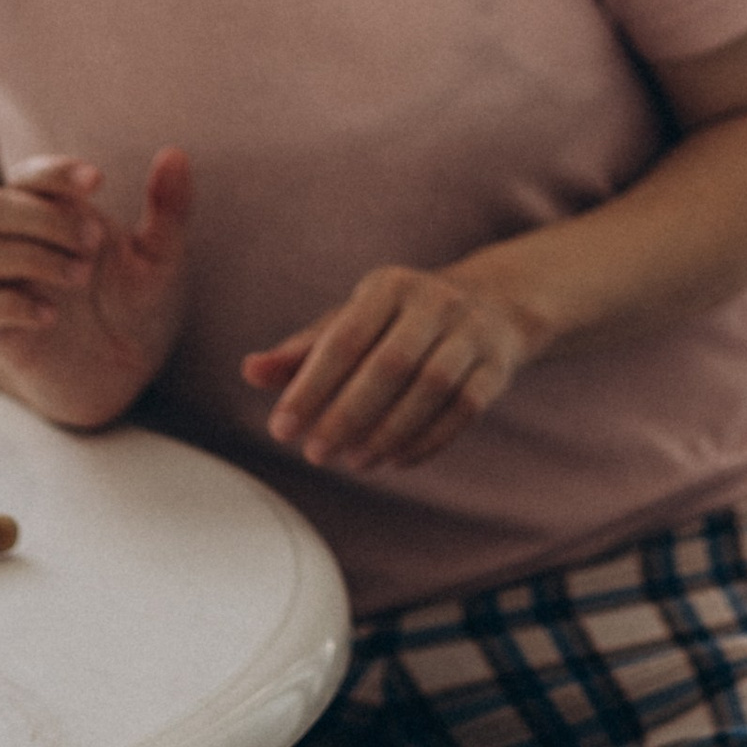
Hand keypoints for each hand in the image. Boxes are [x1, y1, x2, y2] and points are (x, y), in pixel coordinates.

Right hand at [0, 149, 193, 428]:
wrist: (126, 372)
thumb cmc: (138, 303)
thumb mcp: (163, 257)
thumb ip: (169, 208)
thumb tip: (175, 154)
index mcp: (59, 214)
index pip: (31, 175)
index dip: (54, 172)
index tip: (98, 182)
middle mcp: (23, 243)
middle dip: (44, 217)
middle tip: (95, 243)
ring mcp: (5, 285)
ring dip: (31, 256)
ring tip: (83, 276)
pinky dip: (7, 304)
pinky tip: (50, 315)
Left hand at [241, 263, 535, 474]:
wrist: (491, 306)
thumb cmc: (397, 322)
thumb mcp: (351, 323)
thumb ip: (301, 352)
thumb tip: (250, 371)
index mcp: (391, 285)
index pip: (346, 336)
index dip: (311, 386)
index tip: (281, 428)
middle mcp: (436, 301)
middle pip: (391, 364)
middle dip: (348, 415)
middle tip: (315, 454)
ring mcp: (473, 332)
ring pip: (432, 388)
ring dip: (388, 433)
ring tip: (353, 462)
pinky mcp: (496, 368)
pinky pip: (463, 410)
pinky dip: (426, 441)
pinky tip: (394, 460)